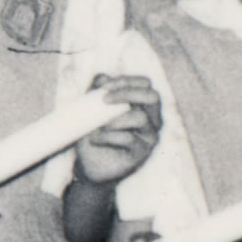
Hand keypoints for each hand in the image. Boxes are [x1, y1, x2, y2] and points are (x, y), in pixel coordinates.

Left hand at [75, 69, 163, 189]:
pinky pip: (128, 138)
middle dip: (127, 93)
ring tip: (98, 125)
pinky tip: (94, 139)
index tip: (103, 86)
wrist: (89, 163)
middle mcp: (152, 119)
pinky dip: (107, 136)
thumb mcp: (92, 108)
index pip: (145, 83)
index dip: (125, 80)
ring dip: (114, 119)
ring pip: (141, 117)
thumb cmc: (94, 132)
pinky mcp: (142, 153)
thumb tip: (102, 78)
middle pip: (152, 96)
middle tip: (104, 100)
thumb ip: (97, 91)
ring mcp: (149, 136)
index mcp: (142, 104)